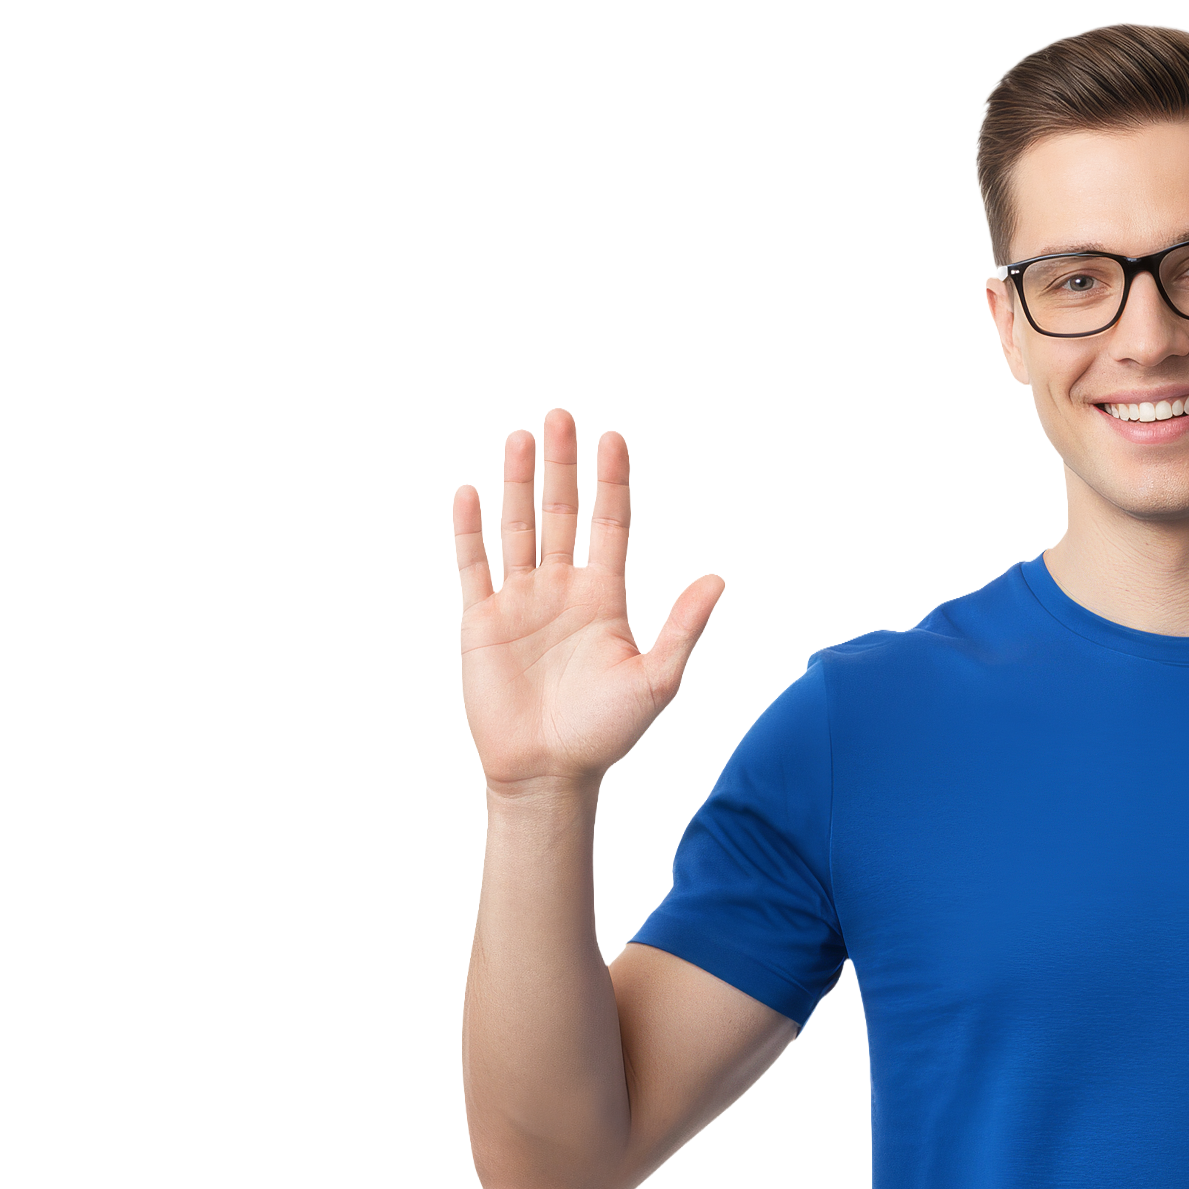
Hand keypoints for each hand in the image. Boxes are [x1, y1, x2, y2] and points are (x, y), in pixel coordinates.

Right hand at [454, 410, 722, 793]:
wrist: (548, 773)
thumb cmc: (606, 733)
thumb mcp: (656, 678)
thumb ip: (683, 626)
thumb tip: (719, 578)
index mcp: (605, 597)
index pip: (611, 524)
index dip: (612, 481)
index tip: (613, 437)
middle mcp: (563, 590)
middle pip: (563, 512)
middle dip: (562, 465)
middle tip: (560, 415)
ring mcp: (520, 602)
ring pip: (518, 527)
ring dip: (516, 482)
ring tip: (520, 436)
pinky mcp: (481, 621)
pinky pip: (473, 565)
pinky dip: (469, 529)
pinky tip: (470, 490)